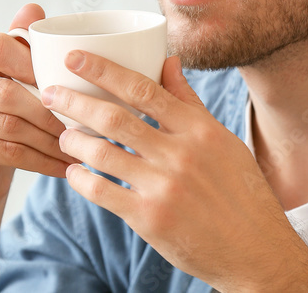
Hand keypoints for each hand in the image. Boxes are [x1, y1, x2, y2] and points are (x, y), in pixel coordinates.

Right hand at [0, 3, 79, 204]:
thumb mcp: (8, 78)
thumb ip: (18, 44)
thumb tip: (33, 8)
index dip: (33, 63)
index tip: (65, 80)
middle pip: (6, 91)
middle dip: (49, 108)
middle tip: (82, 120)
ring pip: (10, 125)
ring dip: (51, 138)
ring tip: (80, 144)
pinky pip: (6, 152)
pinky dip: (41, 160)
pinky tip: (64, 165)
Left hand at [42, 51, 307, 291]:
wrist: (256, 249)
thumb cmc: (240, 191)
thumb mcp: (221, 139)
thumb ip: (188, 101)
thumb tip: (168, 60)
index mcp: (199, 129)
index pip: (144, 88)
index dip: (105, 70)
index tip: (76, 58)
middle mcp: (180, 153)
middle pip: (116, 118)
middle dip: (76, 102)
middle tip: (51, 93)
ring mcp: (164, 187)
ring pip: (102, 153)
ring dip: (74, 140)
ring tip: (63, 134)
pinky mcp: (150, 219)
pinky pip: (102, 192)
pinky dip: (81, 179)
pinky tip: (73, 173)